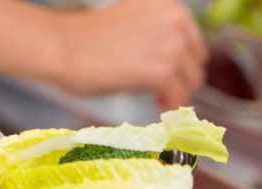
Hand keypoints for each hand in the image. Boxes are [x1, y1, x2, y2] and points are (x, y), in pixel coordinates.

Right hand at [57, 0, 207, 110]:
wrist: (64, 47)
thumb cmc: (86, 37)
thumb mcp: (132, 20)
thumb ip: (157, 33)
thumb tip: (172, 62)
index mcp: (167, 2)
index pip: (191, 36)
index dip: (180, 57)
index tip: (166, 71)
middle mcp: (175, 18)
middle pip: (197, 58)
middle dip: (181, 75)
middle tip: (161, 88)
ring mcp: (172, 44)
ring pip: (192, 80)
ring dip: (176, 91)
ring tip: (156, 98)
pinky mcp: (163, 71)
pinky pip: (179, 96)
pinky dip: (170, 106)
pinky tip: (157, 106)